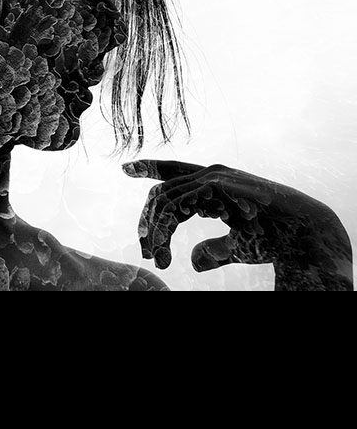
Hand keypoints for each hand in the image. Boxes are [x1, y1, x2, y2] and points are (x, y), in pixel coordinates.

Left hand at [124, 161, 353, 291]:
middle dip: (148, 222)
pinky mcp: (219, 186)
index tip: (126, 169)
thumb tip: (193, 260)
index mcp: (214, 184)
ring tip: (157, 258)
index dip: (151, 168)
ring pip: (165, 199)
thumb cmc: (273, 238)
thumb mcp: (235, 245)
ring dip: (155, 232)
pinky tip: (166, 250)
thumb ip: (213, 249)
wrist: (301, 235)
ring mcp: (215, 177)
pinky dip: (165, 228)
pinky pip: (178, 204)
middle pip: (162, 191)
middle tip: (147, 252)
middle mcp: (212, 174)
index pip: (174, 172)